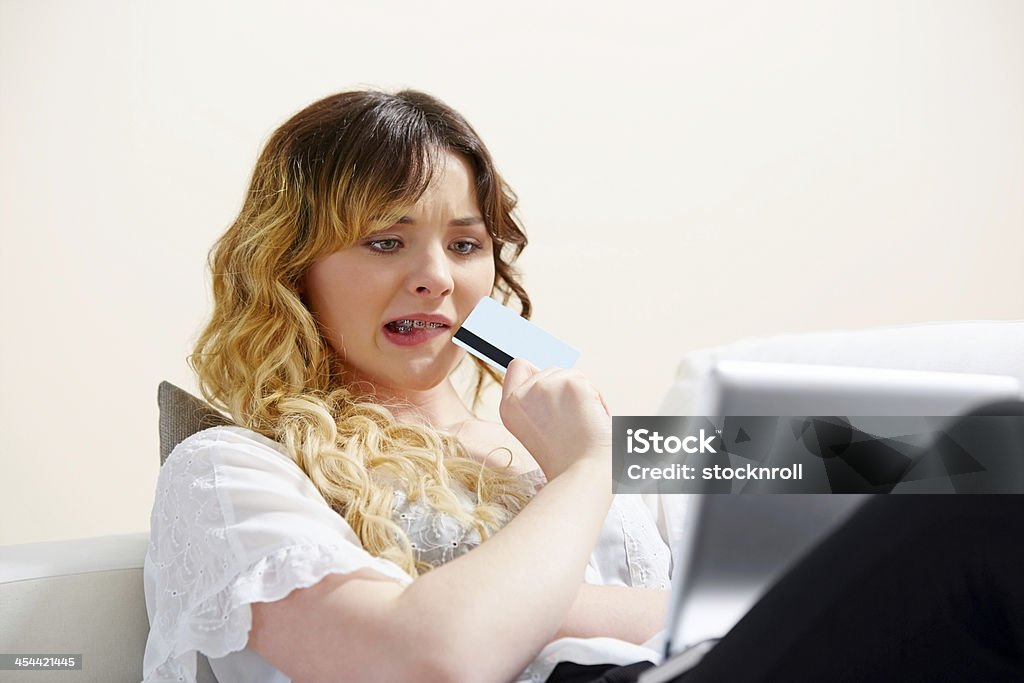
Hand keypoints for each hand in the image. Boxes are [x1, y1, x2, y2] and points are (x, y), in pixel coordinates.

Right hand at [498, 359, 611, 479]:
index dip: (537, 377)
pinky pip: (589, 383)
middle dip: (564, 391)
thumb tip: (541, 372)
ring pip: (570, 374)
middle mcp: (521, 394)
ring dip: (581, 395)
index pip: (518, 366)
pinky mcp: (572, 384)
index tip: (550, 399)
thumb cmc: (565, 461)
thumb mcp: (533, 429)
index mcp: (508, 407)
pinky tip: (592, 423)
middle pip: (550, 370)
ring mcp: (546, 386)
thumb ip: (532, 402)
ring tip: (581, 426)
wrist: (584, 475)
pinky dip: (597, 401)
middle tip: (569, 425)